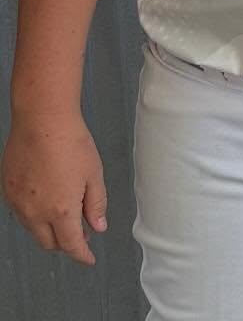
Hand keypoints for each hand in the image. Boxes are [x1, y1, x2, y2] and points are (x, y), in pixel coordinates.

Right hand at [2, 109, 107, 263]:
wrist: (42, 121)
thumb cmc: (70, 142)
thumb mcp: (94, 174)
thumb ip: (96, 204)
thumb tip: (98, 226)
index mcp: (61, 210)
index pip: (71, 244)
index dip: (82, 254)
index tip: (89, 258)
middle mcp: (35, 212)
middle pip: (50, 242)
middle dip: (66, 243)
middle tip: (81, 233)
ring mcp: (18, 203)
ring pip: (34, 229)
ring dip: (50, 229)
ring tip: (66, 213)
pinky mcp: (8, 191)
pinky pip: (22, 213)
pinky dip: (35, 214)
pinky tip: (47, 199)